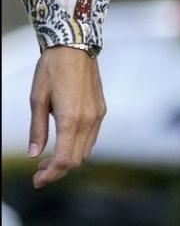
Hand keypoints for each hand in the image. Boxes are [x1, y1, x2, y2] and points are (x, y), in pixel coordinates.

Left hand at [28, 46, 105, 188]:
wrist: (74, 45)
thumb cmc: (51, 68)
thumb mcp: (37, 98)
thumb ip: (37, 128)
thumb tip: (34, 154)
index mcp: (70, 120)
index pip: (63, 160)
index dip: (51, 174)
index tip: (38, 181)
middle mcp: (87, 123)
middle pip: (75, 160)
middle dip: (57, 171)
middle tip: (40, 173)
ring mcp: (97, 118)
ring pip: (84, 152)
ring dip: (68, 160)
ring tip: (49, 160)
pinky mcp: (100, 112)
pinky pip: (91, 139)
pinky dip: (77, 148)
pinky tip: (65, 143)